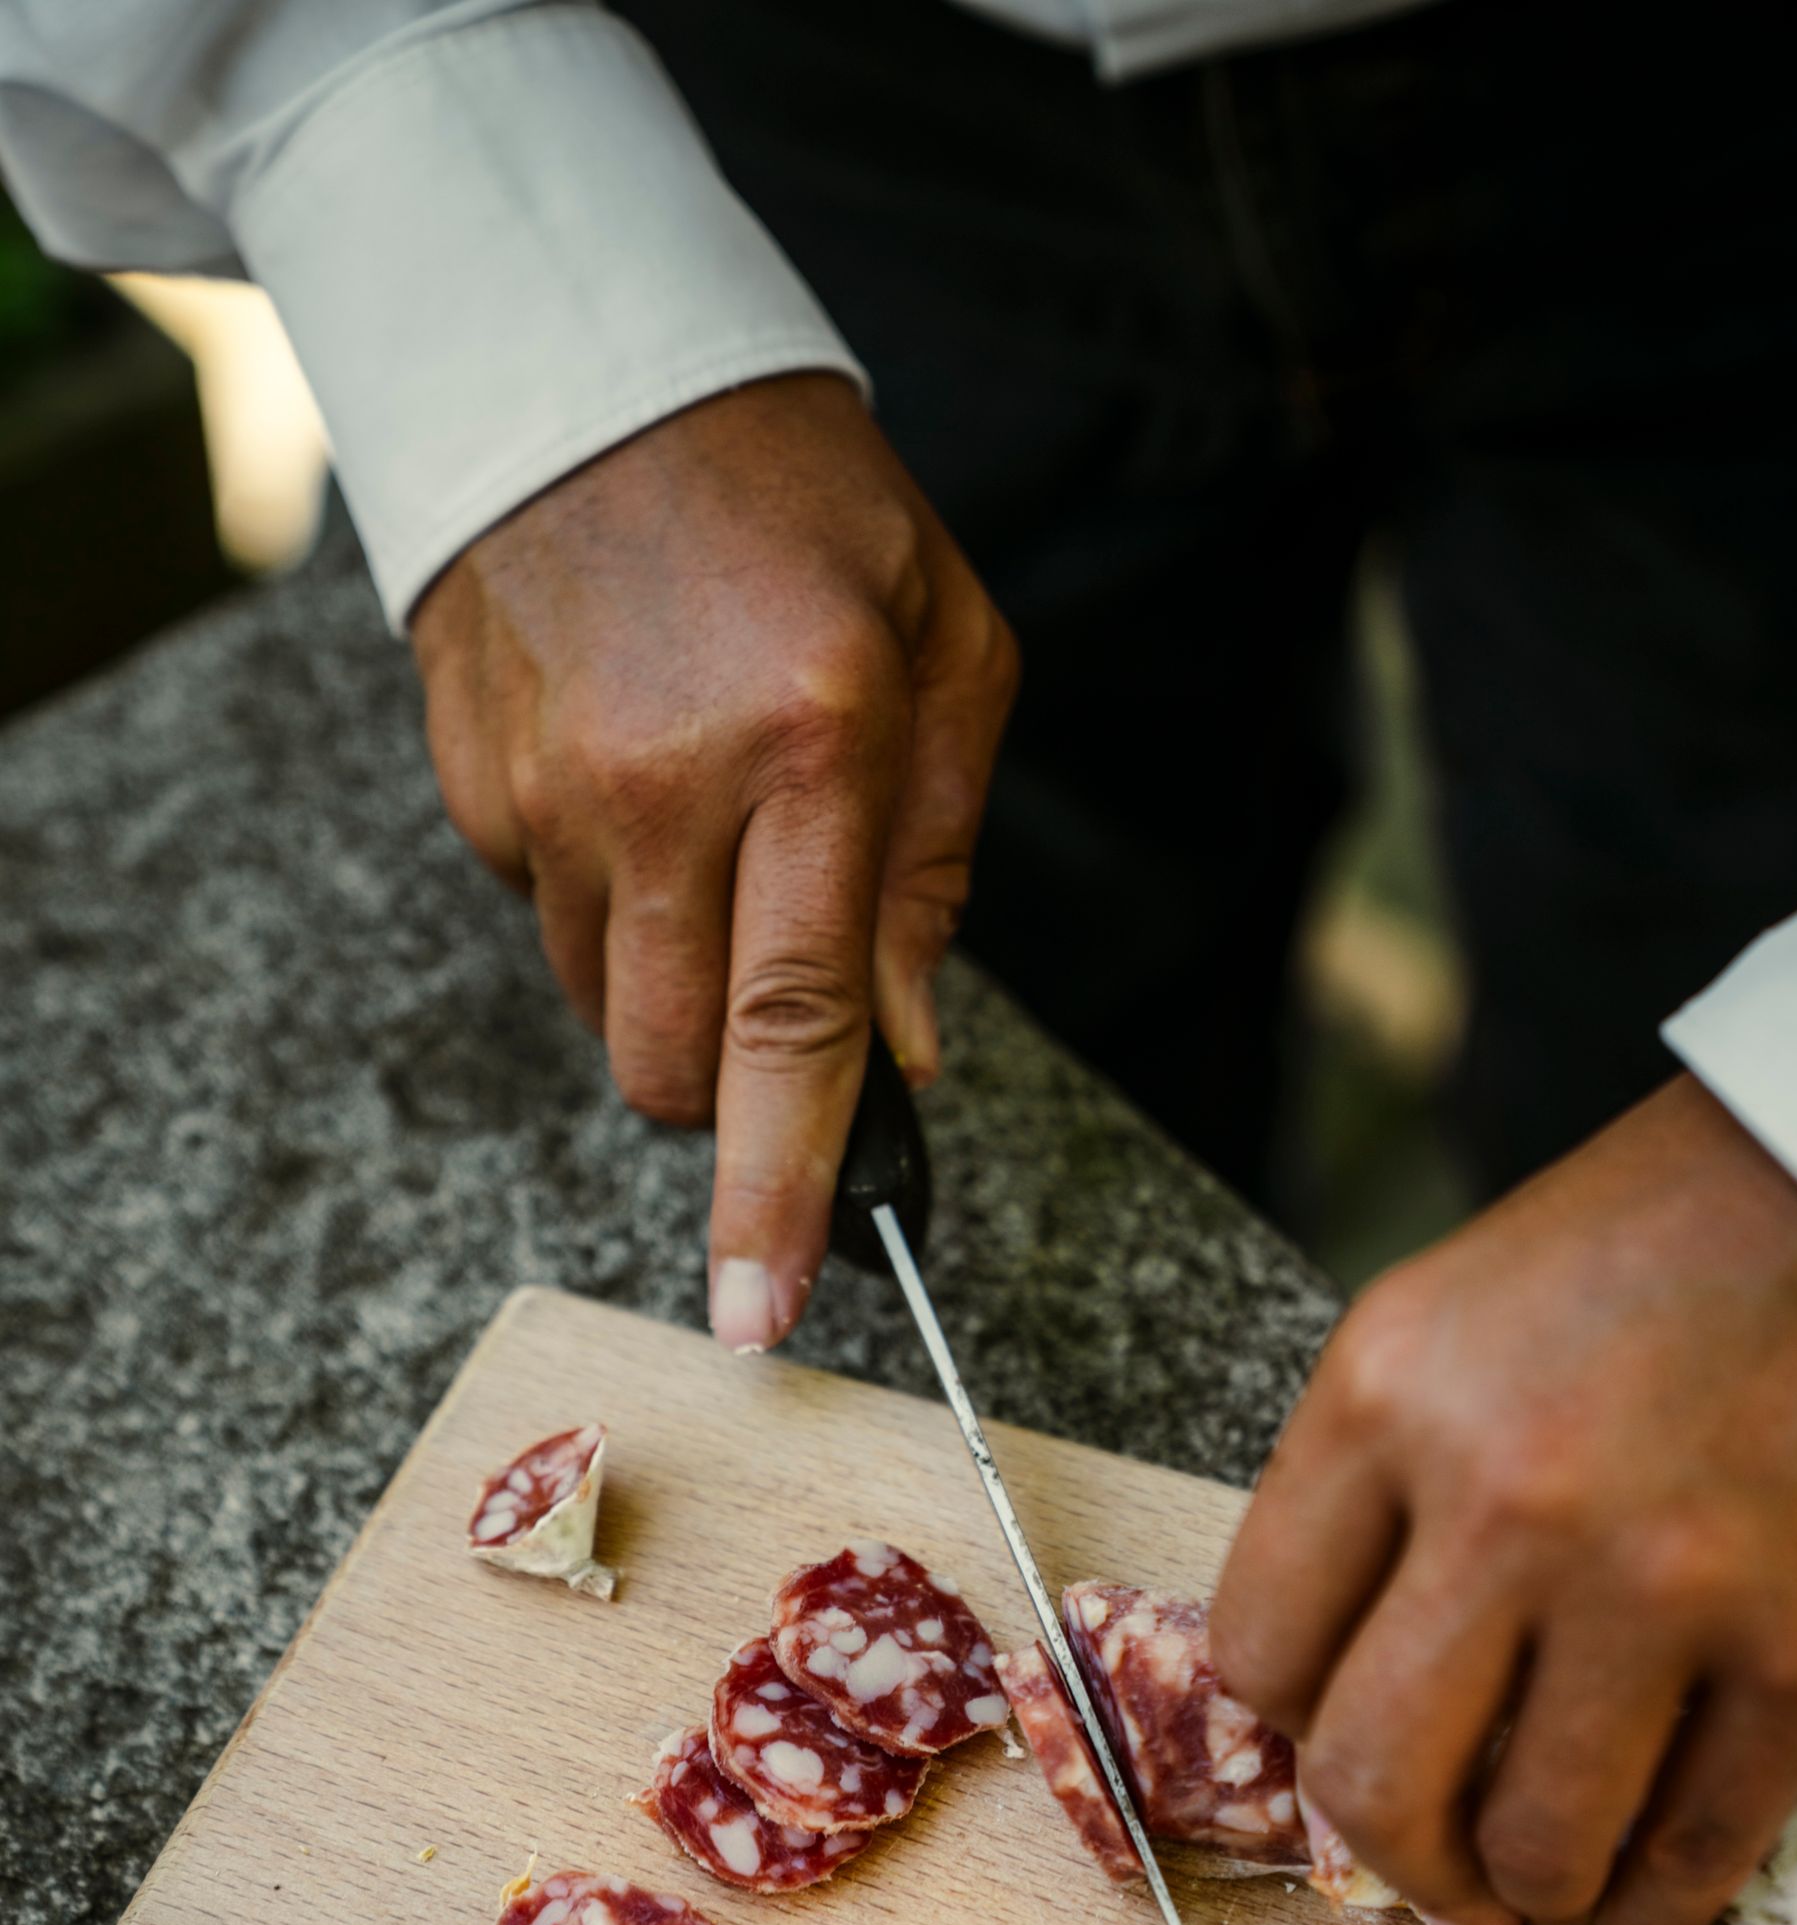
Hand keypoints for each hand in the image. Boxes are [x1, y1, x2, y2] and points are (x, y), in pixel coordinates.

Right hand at [410, 372, 1017, 1349]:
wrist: (590, 368)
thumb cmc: (808, 508)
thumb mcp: (948, 647)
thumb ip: (934, 864)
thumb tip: (904, 1051)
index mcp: (812, 744)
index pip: (795, 1024)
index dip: (781, 1185)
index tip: (763, 1310)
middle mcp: (663, 785)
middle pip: (677, 1066)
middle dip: (732, 1102)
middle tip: (781, 1012)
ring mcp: (546, 793)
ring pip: (610, 1015)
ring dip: (673, 992)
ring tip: (713, 842)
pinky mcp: (474, 788)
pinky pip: (548, 925)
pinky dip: (607, 906)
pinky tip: (634, 788)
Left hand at [1211, 1077, 1796, 1924]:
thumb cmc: (1646, 1261)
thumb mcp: (1444, 1326)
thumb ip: (1374, 1498)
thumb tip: (1336, 1704)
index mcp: (1386, 1397)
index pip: (1260, 1650)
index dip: (1295, 1728)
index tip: (1340, 1746)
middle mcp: (1508, 1495)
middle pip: (1374, 1778)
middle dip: (1402, 1858)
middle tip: (1440, 1873)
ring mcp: (1663, 1583)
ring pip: (1537, 1844)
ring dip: (1535, 1885)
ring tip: (1553, 1873)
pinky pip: (1696, 1847)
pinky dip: (1660, 1901)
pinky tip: (1650, 1888)